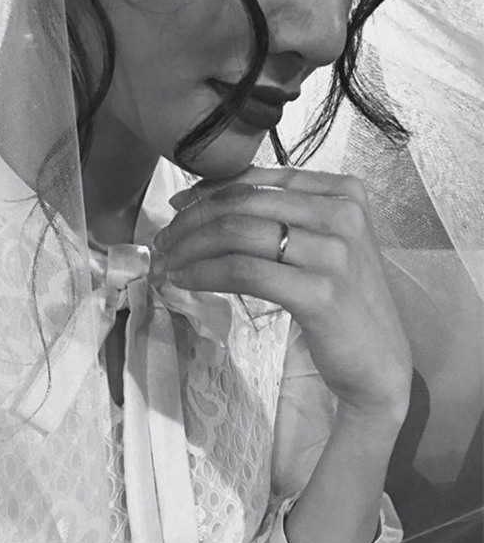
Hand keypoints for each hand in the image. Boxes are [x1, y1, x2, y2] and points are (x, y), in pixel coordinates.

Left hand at [159, 167, 411, 420]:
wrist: (379, 363)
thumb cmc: (345, 305)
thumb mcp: (325, 247)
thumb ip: (287, 219)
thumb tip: (213, 205)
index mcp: (344, 192)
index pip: (261, 178)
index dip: (209, 191)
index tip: (177, 209)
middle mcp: (342, 213)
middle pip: (243, 204)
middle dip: (191, 222)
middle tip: (163, 243)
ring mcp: (334, 252)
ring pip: (238, 235)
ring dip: (190, 249)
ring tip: (166, 265)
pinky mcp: (319, 292)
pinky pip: (245, 272)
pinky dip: (205, 274)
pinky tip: (184, 282)